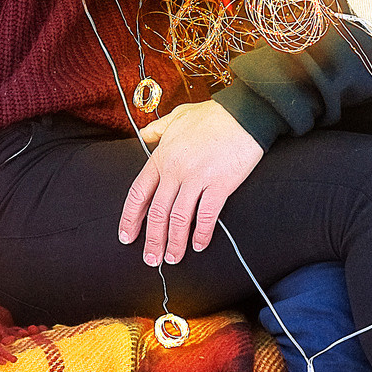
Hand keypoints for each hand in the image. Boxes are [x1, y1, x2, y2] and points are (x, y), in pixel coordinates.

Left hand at [118, 100, 264, 264]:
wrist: (244, 113)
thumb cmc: (213, 115)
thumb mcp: (178, 116)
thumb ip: (158, 129)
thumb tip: (145, 135)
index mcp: (162, 157)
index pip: (139, 193)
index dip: (130, 218)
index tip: (127, 236)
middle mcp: (175, 170)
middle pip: (157, 213)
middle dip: (152, 240)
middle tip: (151, 259)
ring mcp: (197, 178)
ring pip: (179, 219)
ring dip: (174, 243)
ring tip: (173, 258)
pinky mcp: (220, 184)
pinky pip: (207, 216)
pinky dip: (202, 234)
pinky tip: (199, 245)